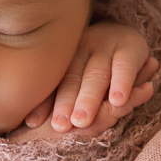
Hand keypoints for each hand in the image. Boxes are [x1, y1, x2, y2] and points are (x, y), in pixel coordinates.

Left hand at [9, 23, 158, 142]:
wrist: (128, 34)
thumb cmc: (94, 63)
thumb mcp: (76, 75)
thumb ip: (57, 95)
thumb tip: (29, 122)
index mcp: (66, 54)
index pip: (53, 82)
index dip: (43, 103)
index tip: (32, 123)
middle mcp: (84, 47)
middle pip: (72, 78)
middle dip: (65, 104)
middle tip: (59, 127)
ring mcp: (107, 45)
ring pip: (96, 75)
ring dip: (88, 98)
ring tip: (82, 121)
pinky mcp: (131, 46)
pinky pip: (125, 67)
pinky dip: (122, 83)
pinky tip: (118, 101)